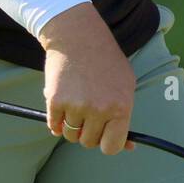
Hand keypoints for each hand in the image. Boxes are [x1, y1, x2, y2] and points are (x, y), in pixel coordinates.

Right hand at [38, 2, 137, 153]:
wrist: (77, 35)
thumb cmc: (104, 59)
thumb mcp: (125, 84)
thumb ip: (125, 116)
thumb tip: (129, 146)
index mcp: (121, 107)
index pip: (112, 147)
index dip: (106, 143)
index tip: (103, 135)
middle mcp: (100, 110)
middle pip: (89, 142)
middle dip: (87, 131)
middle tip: (87, 112)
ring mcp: (76, 106)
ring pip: (70, 135)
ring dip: (71, 126)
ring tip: (75, 105)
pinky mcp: (56, 100)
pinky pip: (54, 125)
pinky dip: (55, 120)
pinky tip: (61, 105)